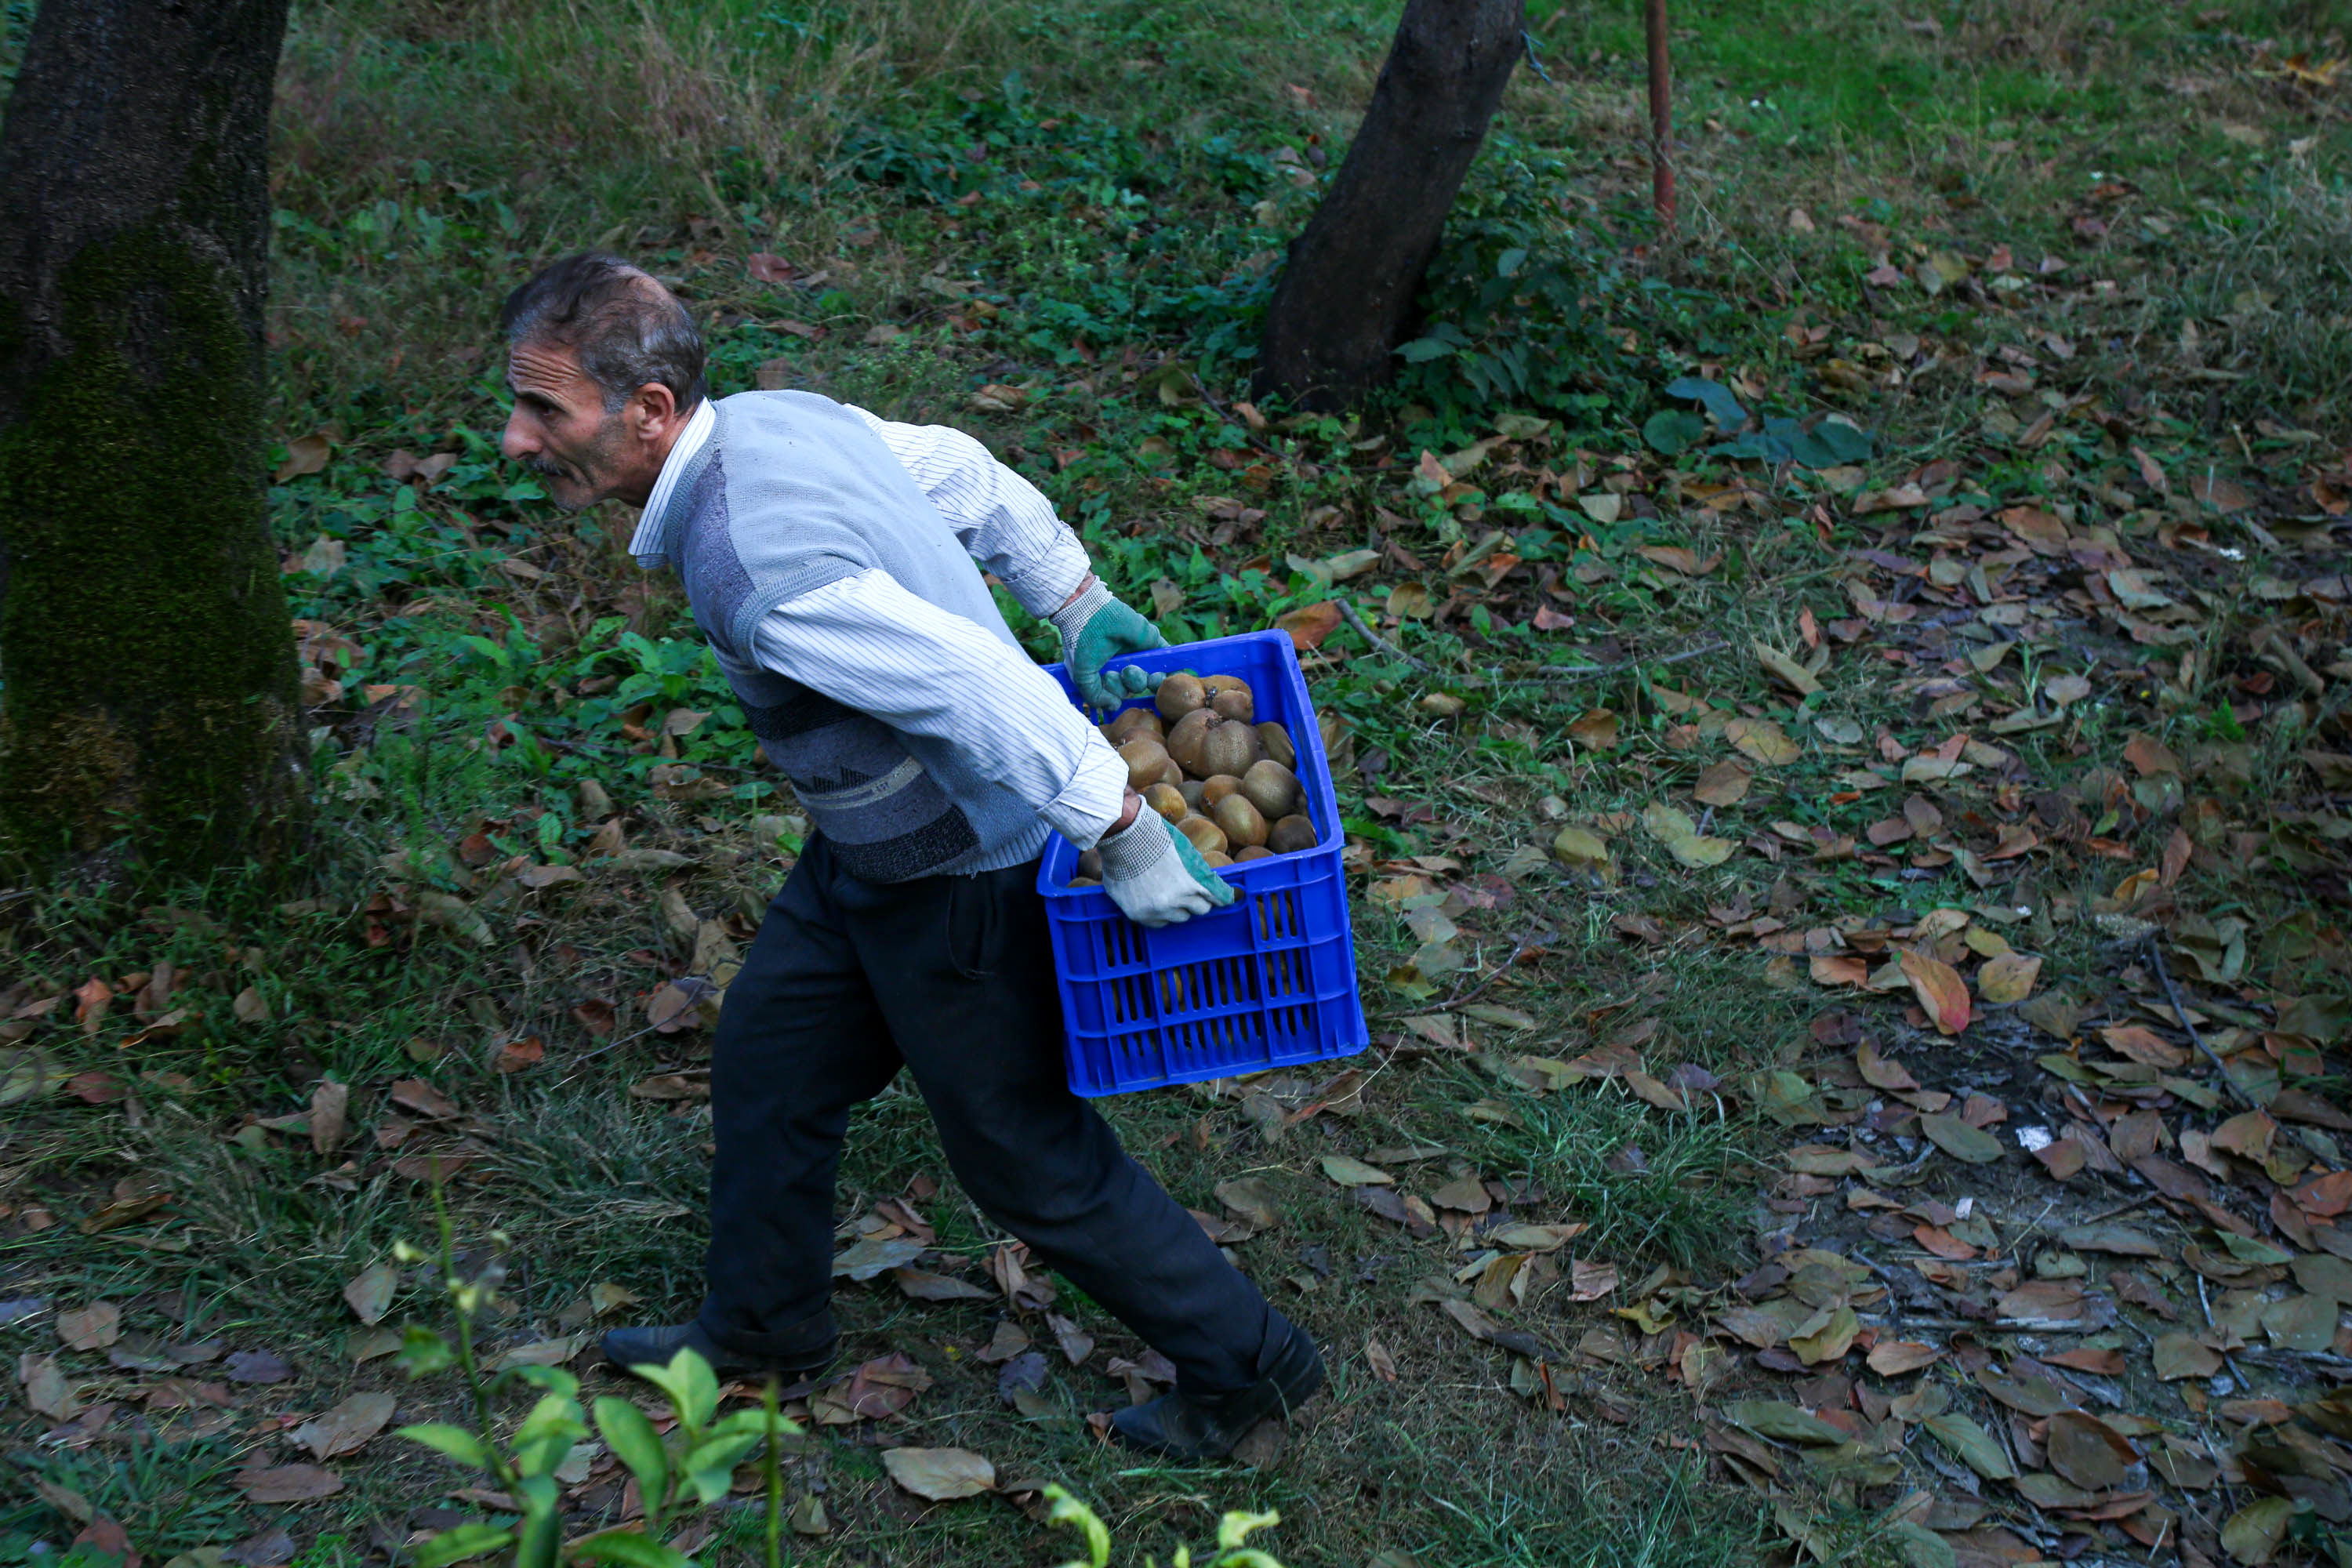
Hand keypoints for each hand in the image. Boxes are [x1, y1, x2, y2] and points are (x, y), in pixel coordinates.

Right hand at [1049, 578, 1167, 709]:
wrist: (1089, 613)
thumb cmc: (1081, 642)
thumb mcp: (1082, 674)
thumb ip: (1095, 696)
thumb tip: (1115, 705)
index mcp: (1107, 671)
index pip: (1118, 692)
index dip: (1117, 695)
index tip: (1113, 694)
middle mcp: (1124, 663)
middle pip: (1136, 686)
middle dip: (1131, 684)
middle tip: (1123, 673)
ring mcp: (1139, 653)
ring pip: (1152, 677)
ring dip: (1145, 680)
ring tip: (1132, 670)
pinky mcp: (1153, 642)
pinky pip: (1168, 658)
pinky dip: (1174, 669)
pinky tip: (1178, 678)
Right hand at [1093, 812, 1235, 927]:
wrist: (1124, 837)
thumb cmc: (1156, 838)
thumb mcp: (1187, 851)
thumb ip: (1200, 872)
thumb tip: (1211, 886)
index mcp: (1193, 882)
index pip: (1218, 898)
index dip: (1219, 897)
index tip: (1220, 898)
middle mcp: (1177, 899)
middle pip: (1201, 910)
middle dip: (1197, 900)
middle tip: (1186, 891)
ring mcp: (1157, 909)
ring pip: (1179, 918)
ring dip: (1177, 908)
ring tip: (1165, 891)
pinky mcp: (1139, 914)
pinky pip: (1158, 923)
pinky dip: (1158, 914)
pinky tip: (1152, 899)